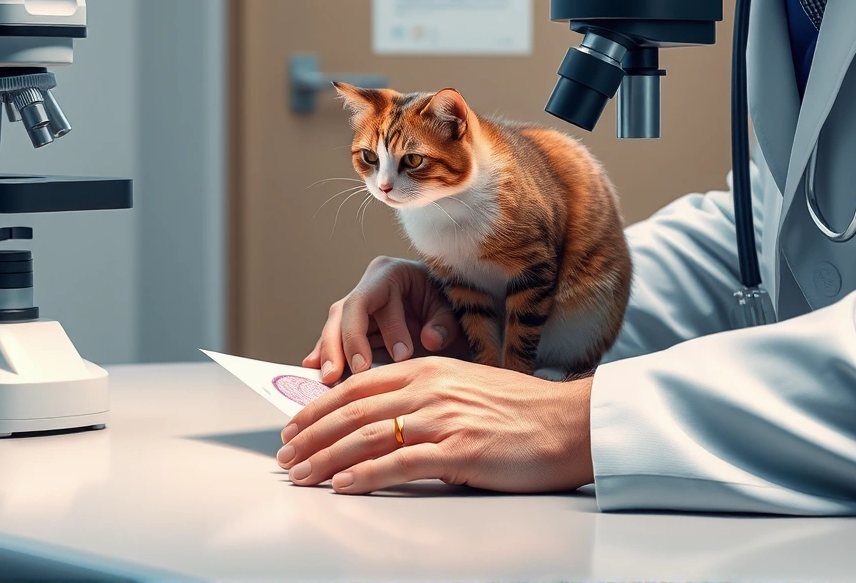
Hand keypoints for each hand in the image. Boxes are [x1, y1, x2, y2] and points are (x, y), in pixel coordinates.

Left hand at [274, 356, 594, 494]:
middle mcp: (430, 388)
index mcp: (430, 369)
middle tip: (284, 455)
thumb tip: (384, 420)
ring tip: (300, 474)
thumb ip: (426, 398)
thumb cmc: (524, 412)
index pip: (358, 385)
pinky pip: (398, 463)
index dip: (319, 406)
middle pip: (352, 410)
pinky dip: (363, 476)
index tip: (294, 424)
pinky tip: (341, 486)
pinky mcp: (458, 450)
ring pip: (366, 436)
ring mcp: (443, 418)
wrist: (571, 424)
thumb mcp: (467, 389)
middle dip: (310, 434)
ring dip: (325, 457)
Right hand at [303, 256, 471, 383]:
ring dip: (328, 353)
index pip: (368, 301)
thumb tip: (430, 340)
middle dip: (339, 345)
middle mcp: (368, 287)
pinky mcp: (355, 327)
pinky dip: (326, 355)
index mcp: (389, 273)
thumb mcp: (452, 310)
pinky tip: (314, 369)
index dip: (374, 331)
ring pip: (334, 327)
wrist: (449, 310)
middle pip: (342, 314)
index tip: (399, 358)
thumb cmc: (449, 305)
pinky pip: (335, 340)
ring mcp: (357, 307)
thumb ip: (444, 324)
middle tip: (340, 375)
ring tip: (326, 379)